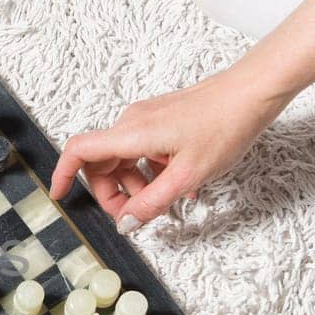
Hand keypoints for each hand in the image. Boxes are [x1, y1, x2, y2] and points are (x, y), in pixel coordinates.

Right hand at [49, 62, 290, 230]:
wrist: (254, 91)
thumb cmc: (225, 125)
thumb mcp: (187, 176)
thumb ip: (152, 202)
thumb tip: (126, 223)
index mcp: (131, 134)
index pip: (79, 151)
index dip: (64, 175)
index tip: (61, 196)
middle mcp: (132, 122)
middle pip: (101, 161)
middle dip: (112, 192)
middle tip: (134, 215)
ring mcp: (147, 118)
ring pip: (123, 157)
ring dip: (135, 184)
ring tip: (165, 202)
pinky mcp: (162, 119)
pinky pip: (142, 149)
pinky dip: (150, 171)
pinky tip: (176, 184)